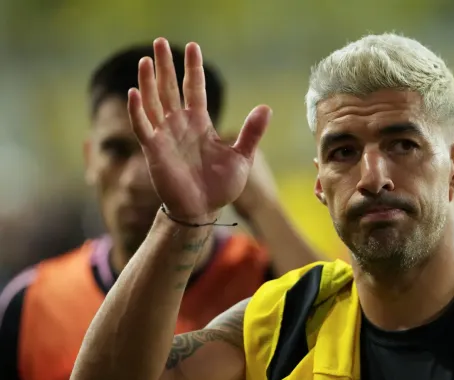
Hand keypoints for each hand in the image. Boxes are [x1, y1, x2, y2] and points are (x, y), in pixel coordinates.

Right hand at [128, 38, 271, 219]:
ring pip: (154, 102)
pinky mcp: (154, 150)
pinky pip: (143, 127)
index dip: (193, 68)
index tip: (193, 47)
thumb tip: (266, 108)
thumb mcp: (242, 157)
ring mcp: (165, 136)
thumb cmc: (221, 186)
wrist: (204, 210)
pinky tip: (134, 92)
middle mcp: (180, 124)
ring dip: (148, 81)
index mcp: (200, 123)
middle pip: (170, 88)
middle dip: (166, 65)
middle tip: (160, 41)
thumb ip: (251, 132)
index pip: (195, 89)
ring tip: (146, 59)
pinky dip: (138, 110)